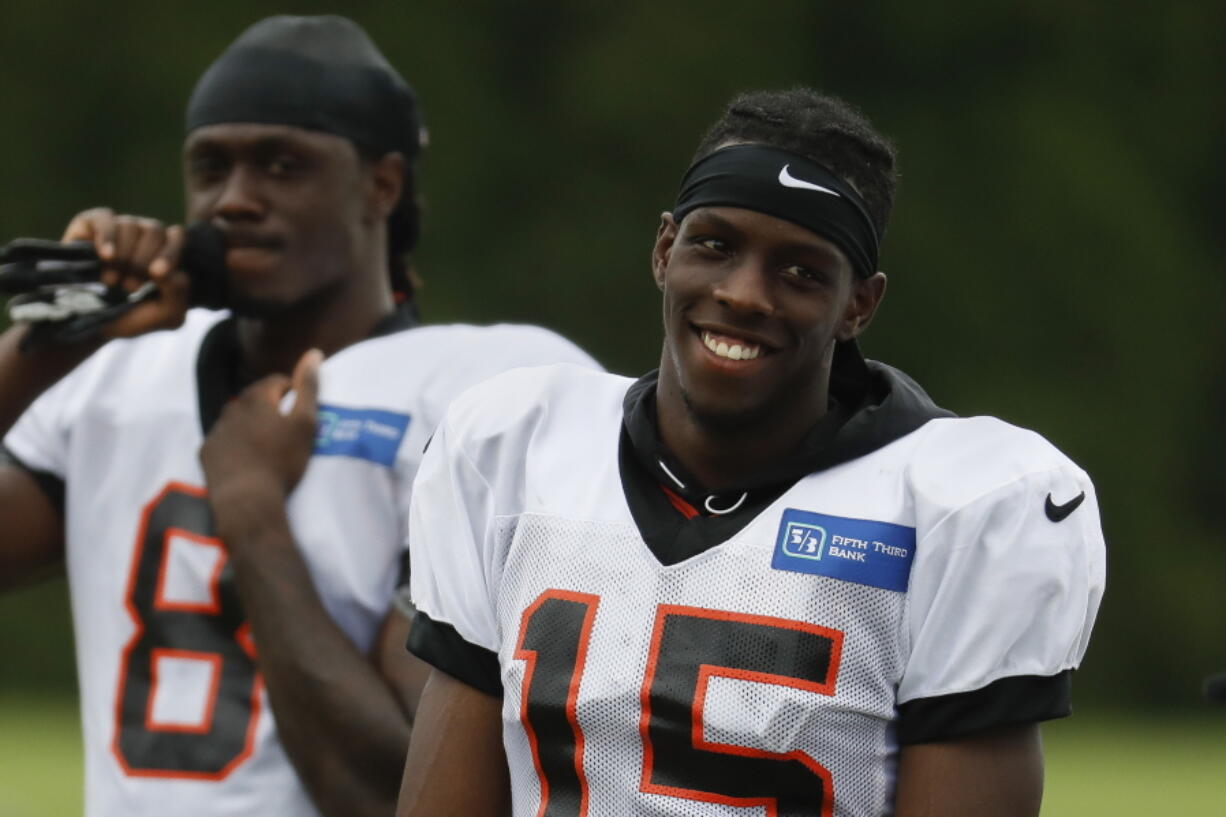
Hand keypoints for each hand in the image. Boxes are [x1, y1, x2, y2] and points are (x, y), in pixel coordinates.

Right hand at [61, 208, 190, 337]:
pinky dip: (107, 237)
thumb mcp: (166, 315)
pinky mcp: (89, 224)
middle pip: (154, 230)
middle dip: (142, 261)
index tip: (156, 274)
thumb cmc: (131, 316)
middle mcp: (142, 235)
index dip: (169, 252)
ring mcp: (117, 227)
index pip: (176, 235)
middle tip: (130, 286)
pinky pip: (104, 218)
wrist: (87, 322)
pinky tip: (106, 256)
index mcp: (164, 251)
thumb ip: (179, 292)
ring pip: (130, 225)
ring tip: (111, 281)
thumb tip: (169, 270)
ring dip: (123, 256)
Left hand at [200, 349, 323, 509]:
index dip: (291, 393)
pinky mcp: (206, 452)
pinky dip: (235, 444)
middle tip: (286, 430)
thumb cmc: (282, 460)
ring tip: (267, 445)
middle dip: (270, 408)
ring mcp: (216, 430)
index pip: (276, 381)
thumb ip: (308, 387)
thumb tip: (314, 353)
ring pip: (237, 419)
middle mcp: (232, 408)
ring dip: (251, 425)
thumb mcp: (305, 423)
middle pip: (254, 399)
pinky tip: (247, 460)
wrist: (247, 499)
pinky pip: (223, 440)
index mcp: (256, 398)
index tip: (300, 412)